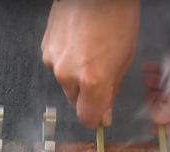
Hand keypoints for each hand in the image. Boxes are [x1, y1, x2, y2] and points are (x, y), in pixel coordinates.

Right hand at [41, 0, 139, 128]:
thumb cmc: (115, 15)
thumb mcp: (124, 58)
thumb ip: (111, 90)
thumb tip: (103, 114)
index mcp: (92, 79)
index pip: (87, 117)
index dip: (95, 119)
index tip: (100, 117)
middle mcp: (68, 73)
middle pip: (75, 100)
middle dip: (88, 93)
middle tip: (101, 72)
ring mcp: (53, 60)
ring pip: (65, 82)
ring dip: (76, 74)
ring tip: (91, 50)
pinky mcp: (45, 48)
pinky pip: (56, 64)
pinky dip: (67, 59)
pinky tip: (79, 43)